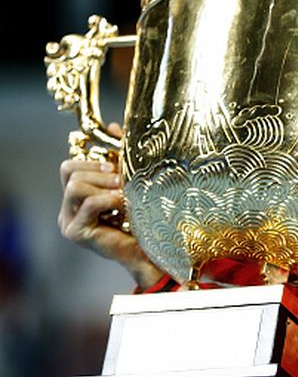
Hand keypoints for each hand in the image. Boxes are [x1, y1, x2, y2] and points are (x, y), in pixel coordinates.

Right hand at [58, 123, 164, 288]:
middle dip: (99, 173)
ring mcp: (69, 222)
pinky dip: (109, 198)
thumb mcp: (129, 181)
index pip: (68, 168)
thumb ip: (119, 156)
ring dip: (103, 185)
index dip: (90, 161)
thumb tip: (114, 126)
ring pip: (75, 186)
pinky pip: (88, 203)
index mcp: (75, 198)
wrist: (151, 249)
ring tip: (123, 193)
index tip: (113, 166)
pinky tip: (124, 204)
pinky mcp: (76, 233)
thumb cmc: (142, 217)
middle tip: (122, 181)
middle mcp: (67, 210)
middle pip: (71, 174)